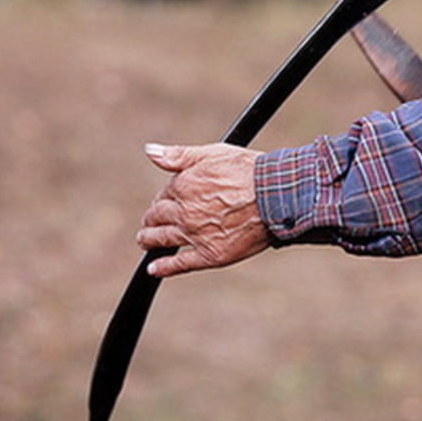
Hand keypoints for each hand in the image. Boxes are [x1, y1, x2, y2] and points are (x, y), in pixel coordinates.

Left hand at [137, 142, 270, 277]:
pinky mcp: (210, 254)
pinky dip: (164, 267)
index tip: (166, 200)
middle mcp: (185, 212)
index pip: (164, 195)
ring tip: (145, 240)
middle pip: (158, 217)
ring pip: (163, 239)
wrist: (276, 197)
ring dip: (149, 239)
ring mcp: (196, 235)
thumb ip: (178, 155)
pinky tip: (153, 269)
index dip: (164, 198)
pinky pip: (180, 264)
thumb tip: (150, 151)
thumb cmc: (249, 171)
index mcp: (183, 186)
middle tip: (150, 221)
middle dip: (152, 218)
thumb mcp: (212, 153)